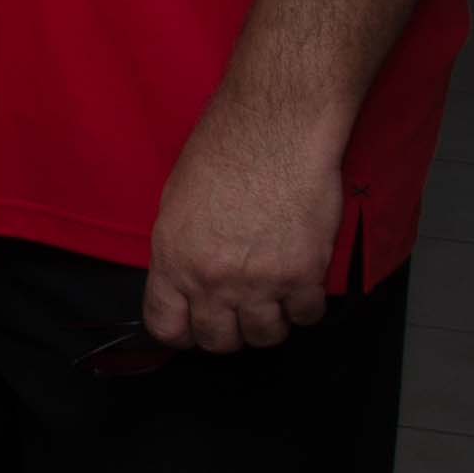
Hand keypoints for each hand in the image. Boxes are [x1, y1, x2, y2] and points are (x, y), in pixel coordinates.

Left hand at [143, 91, 341, 351]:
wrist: (275, 131)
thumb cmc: (224, 150)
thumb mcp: (177, 201)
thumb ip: (180, 250)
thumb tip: (185, 281)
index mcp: (174, 259)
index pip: (167, 326)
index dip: (182, 332)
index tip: (194, 326)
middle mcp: (212, 279)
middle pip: (218, 341)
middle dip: (228, 331)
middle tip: (239, 311)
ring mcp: (260, 282)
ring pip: (265, 337)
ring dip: (270, 322)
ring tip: (273, 296)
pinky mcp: (303, 276)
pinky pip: (307, 317)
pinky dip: (306, 305)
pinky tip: (302, 283)